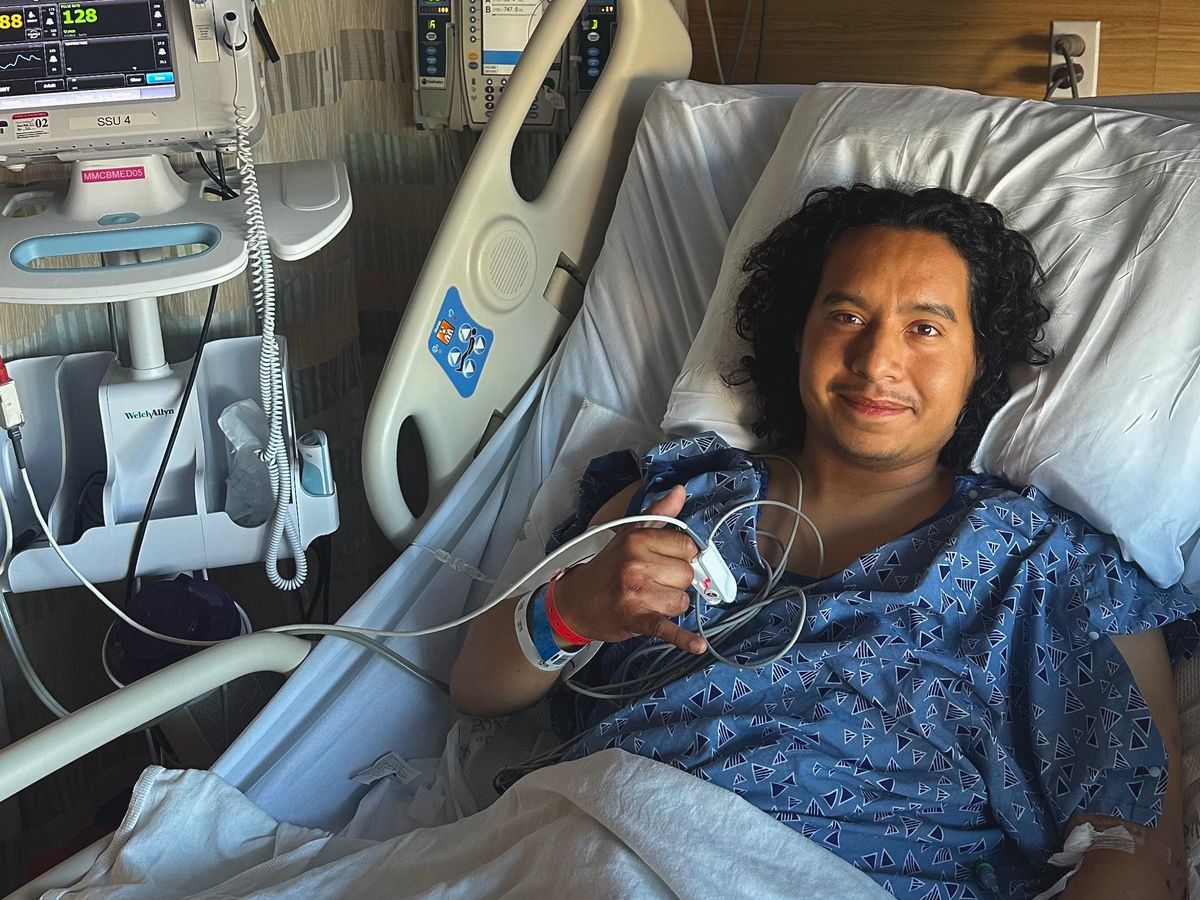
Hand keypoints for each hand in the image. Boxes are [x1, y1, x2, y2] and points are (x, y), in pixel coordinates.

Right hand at [552, 485, 707, 653]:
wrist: (574, 602)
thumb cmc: (606, 568)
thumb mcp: (629, 534)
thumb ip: (659, 514)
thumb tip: (680, 491)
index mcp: (638, 540)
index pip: (687, 546)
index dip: (681, 556)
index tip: (667, 561)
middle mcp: (637, 564)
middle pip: (687, 575)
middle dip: (675, 581)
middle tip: (652, 581)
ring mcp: (636, 593)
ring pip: (681, 601)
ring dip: (669, 604)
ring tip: (648, 599)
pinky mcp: (635, 619)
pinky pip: (667, 628)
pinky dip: (683, 638)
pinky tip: (697, 645)